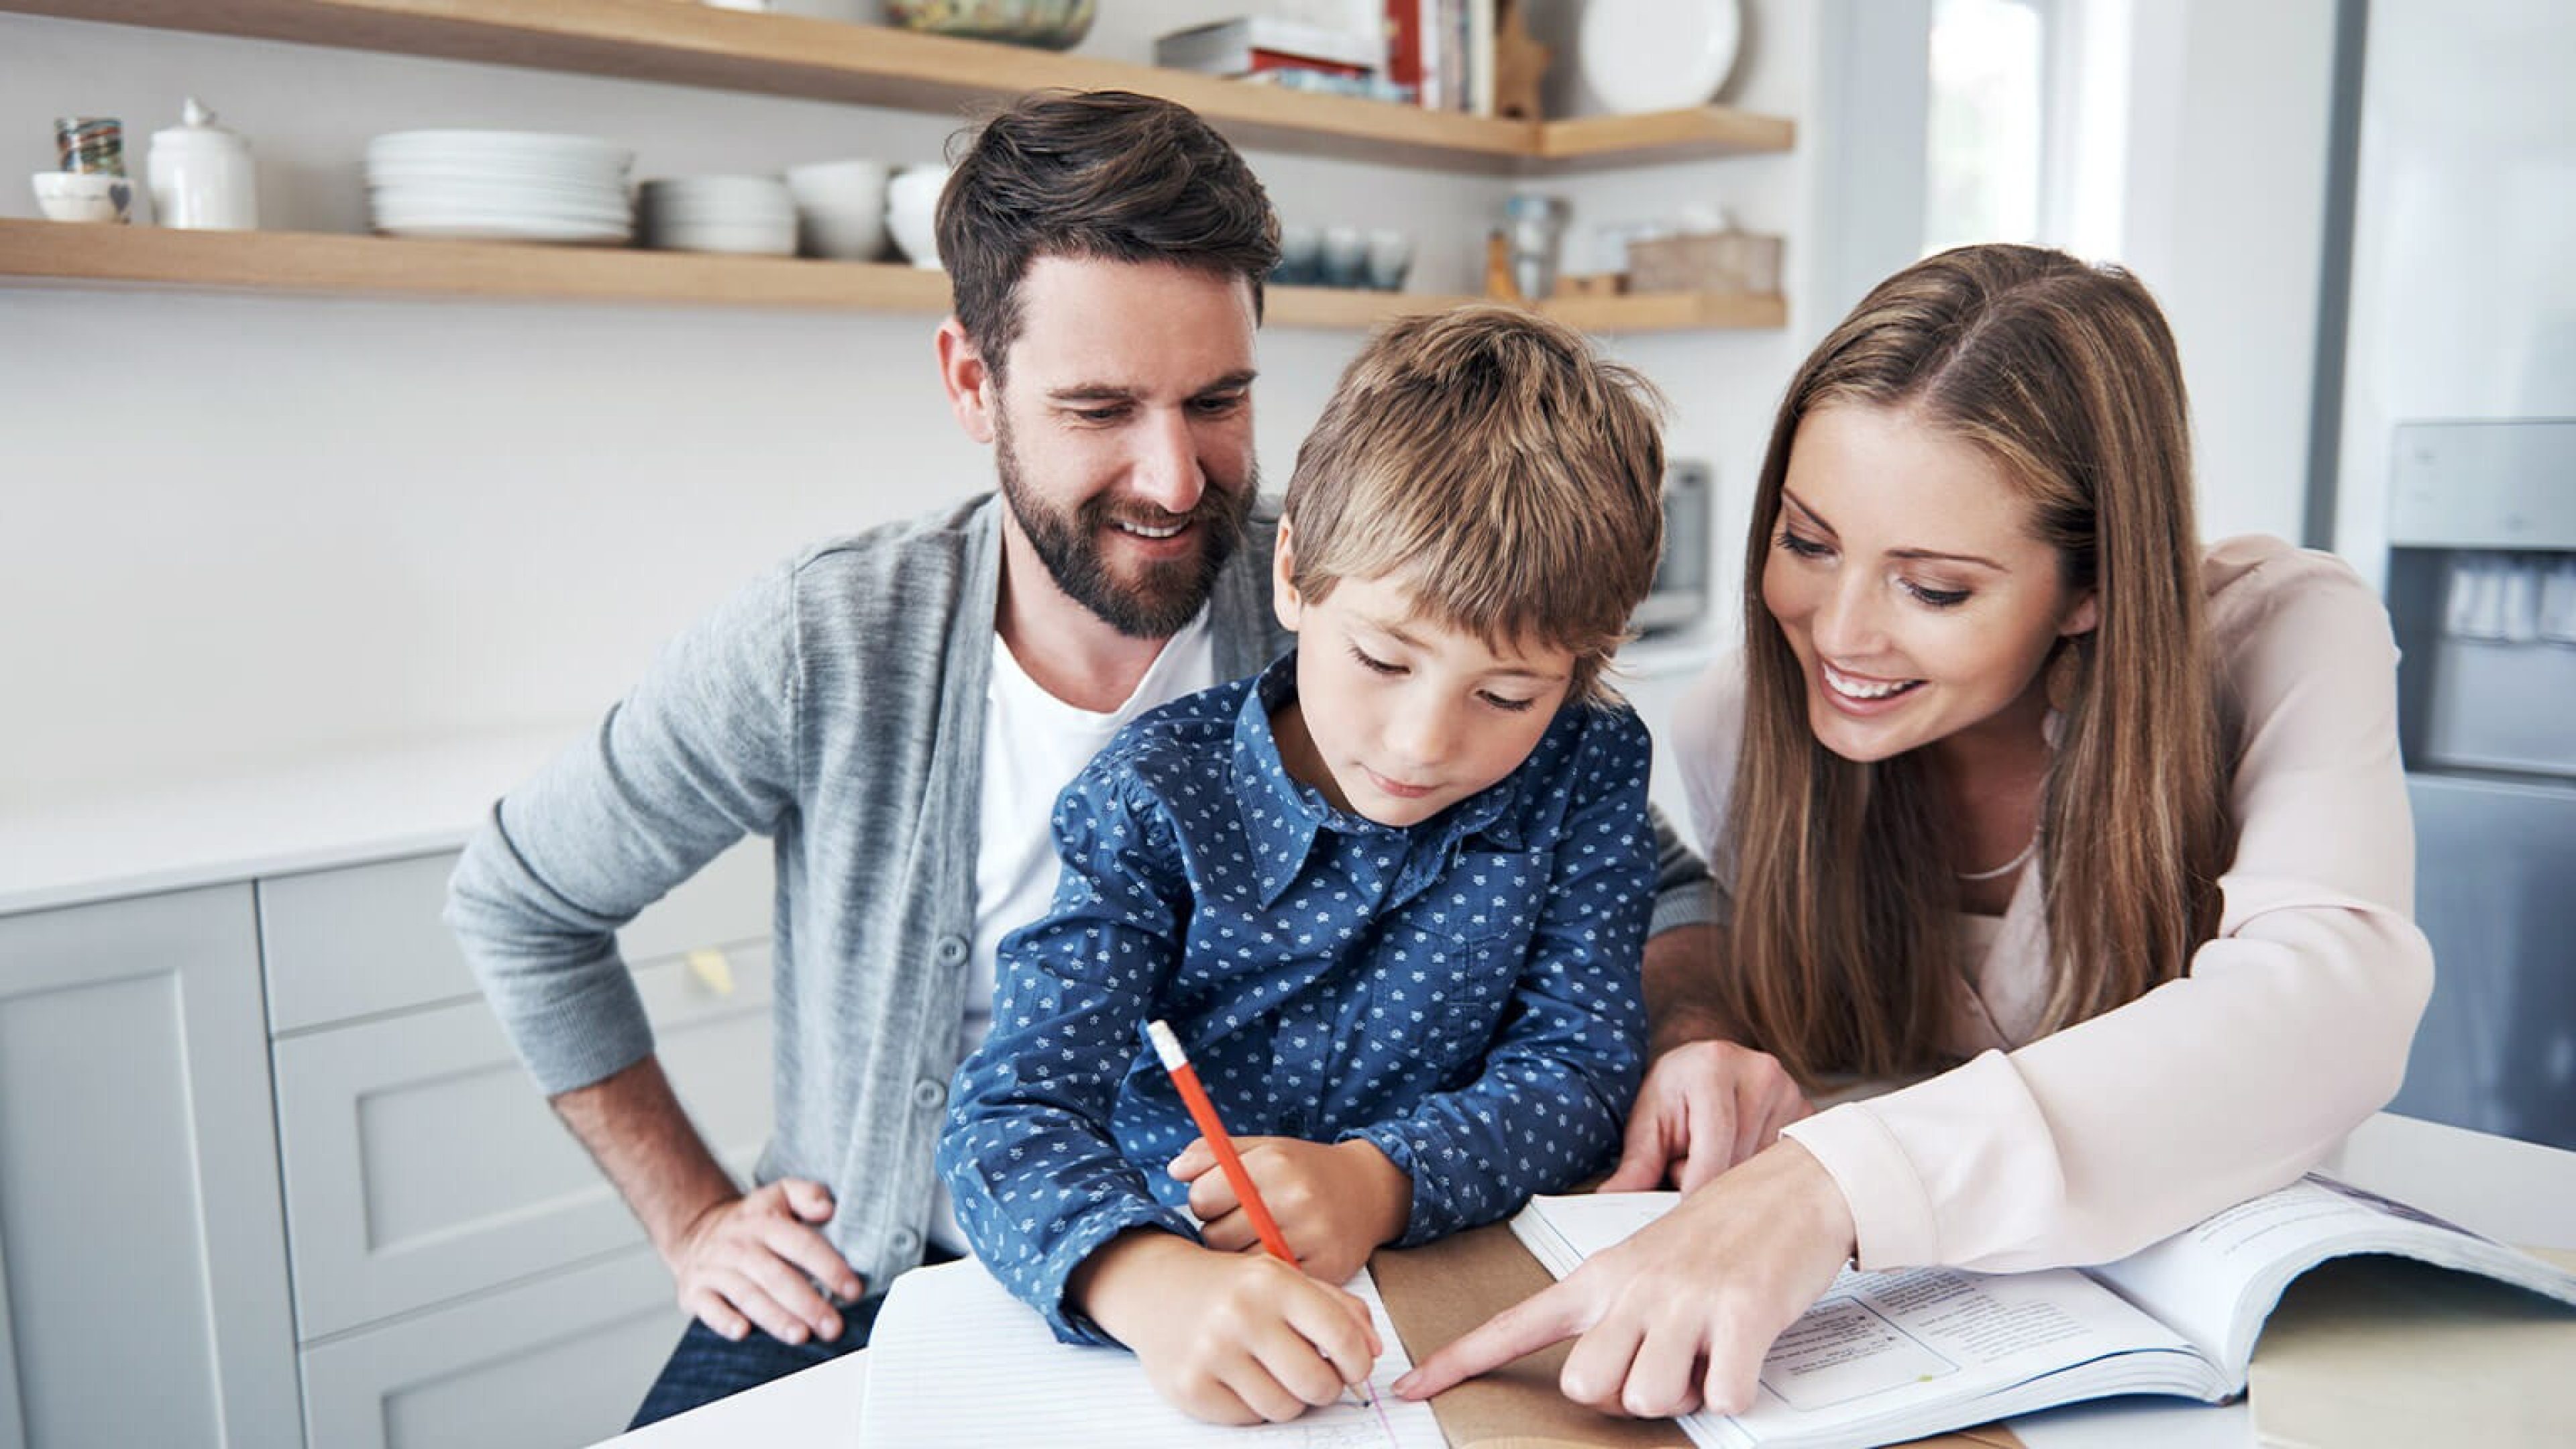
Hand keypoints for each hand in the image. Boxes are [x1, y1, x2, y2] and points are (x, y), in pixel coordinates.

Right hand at [667, 1178, 864, 1344]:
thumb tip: (828, 1208)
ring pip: (748, 1295)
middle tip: (833, 1327)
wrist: (696, 1230)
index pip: (802, 1245)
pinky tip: (743, 1332)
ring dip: (775, 1318)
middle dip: (808, 1304)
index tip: (853, 1290)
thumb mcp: (780, 1195)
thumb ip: (807, 1194)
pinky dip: (724, 1320)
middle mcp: (739, 1246)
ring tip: (801, 1336)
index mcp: (765, 1222)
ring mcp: (715, 1269)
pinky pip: (708, 1307)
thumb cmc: (753, 1221)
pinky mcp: (695, 1291)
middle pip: (777, 1276)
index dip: (830, 1267)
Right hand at [1075, 1230, 1384, 1423]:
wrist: (1156, 1288)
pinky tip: (1241, 1379)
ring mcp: (1211, 1354)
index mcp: (1272, 1283)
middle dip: (1326, 1388)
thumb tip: (1373, 1350)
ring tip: (1273, 1374)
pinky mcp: (1190, 1387)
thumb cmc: (1232, 1287)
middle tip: (1315, 1377)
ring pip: (1284, 1408)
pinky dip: (1253, 1407)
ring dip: (1289, 1398)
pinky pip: (1248, 1419)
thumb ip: (1338, 1307)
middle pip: (1316, 1384)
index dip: (1358, 1362)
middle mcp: (1240, 1315)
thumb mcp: (1284, 1278)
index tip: (1355, 1369)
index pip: (1339, 1336)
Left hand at [1170, 1136, 1411, 1285]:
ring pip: (1241, 1263)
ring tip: (1254, 1240)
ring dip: (1239, 1257)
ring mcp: (1312, 1236)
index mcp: (1273, 1163)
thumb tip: (1174, 1170)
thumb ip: (1213, 1152)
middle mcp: (1294, 1198)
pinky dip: (1268, 1275)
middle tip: (1235, 1225)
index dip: (1203, 1200)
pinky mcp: (1326, 1268)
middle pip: (1217, 1235)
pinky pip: (1273, 1283)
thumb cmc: (1305, 1169)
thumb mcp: (1263, 1148)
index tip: (1217, 1200)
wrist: (1370, 1190)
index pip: (1204, 1196)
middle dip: (1217, 1232)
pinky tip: (1275, 1257)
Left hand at [1394, 1140, 1854, 1418]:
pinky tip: (1746, 1353)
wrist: (1796, 1186)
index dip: (1458, 1362)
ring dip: (1685, 1396)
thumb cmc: (1724, 1235)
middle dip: (1625, 1396)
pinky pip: (1722, 1399)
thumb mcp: (1652, 1264)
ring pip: (1647, 1399)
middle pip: (1587, 1386)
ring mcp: (1686, 1299)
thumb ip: (1618, 1318)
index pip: (1515, 1323)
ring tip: (1709, 1352)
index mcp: (1603, 1274)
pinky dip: (1737, 1394)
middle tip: (1665, 1365)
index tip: (1409, 1389)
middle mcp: (1634, 1285)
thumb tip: (1609, 1387)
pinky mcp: (1741, 1314)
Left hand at [1601, 1039, 1813, 1192]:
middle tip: (1689, 1168)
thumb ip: (1636, 1164)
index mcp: (1713, 1067)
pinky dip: (1762, 1175)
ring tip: (1715, 1156)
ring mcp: (1790, 1091)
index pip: (1714, 1147)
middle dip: (1712, 1183)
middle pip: (1741, 1164)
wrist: (1703, 1065)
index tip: (1686, 1222)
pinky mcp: (1807, 1113)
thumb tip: (1611, 1201)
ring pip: (1765, 1171)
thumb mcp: (1648, 1122)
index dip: (1698, 1190)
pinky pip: (1787, 1166)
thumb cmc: (1673, 1094)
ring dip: (1737, 1180)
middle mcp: (1760, 1072)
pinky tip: (1742, 1158)